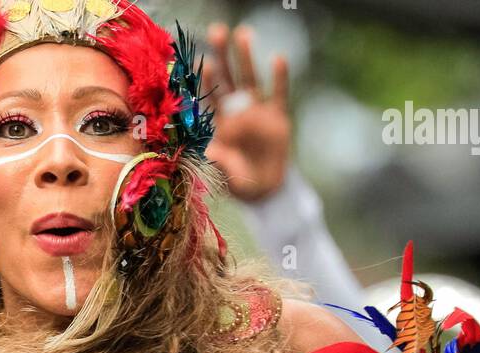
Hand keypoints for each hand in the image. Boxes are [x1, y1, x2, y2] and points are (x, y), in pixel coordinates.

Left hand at [203, 23, 291, 202]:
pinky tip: (278, 58)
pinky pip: (278, 94)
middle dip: (222, 57)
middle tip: (216, 32)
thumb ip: (218, 164)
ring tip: (243, 34)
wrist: (266, 192)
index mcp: (220, 126)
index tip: (200, 63)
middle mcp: (237, 114)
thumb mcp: (226, 178)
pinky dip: (279, 78)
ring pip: (251, 80)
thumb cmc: (240, 184)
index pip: (210, 99)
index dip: (206, 82)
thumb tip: (208, 151)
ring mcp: (258, 113)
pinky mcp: (278, 118)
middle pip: (228, 80)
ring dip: (246, 58)